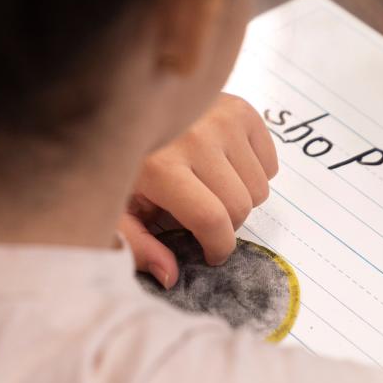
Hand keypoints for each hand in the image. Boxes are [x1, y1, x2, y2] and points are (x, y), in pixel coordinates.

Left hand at [120, 94, 277, 285]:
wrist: (122, 106)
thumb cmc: (119, 160)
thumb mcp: (113, 208)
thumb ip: (138, 246)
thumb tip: (171, 276)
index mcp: (162, 167)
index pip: (212, 219)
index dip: (218, 247)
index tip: (210, 254)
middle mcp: (197, 139)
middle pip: (241, 206)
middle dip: (226, 226)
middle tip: (201, 218)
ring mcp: (222, 120)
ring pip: (259, 187)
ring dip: (240, 198)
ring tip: (208, 188)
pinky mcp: (240, 108)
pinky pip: (269, 162)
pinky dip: (253, 173)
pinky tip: (222, 168)